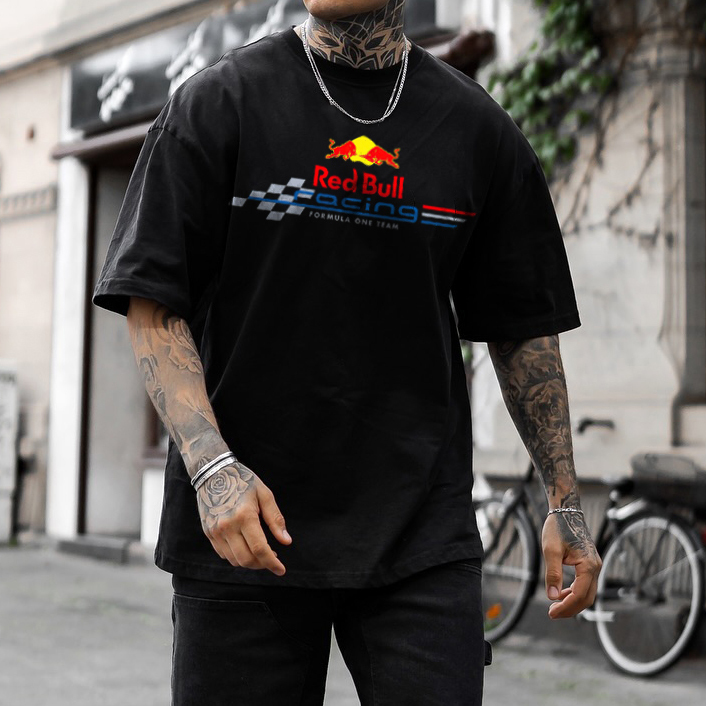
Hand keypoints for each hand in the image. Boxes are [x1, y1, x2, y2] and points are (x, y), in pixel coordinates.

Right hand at [196, 461, 291, 575]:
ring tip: (260, 552)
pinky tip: (245, 547)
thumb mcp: (264, 494)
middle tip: (272, 558)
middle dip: (262, 565)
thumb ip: (275, 519)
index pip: (259, 549)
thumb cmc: (243, 480)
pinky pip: (223, 554)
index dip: (272, 563)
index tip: (281, 570)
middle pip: (246, 559)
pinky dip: (236, 556)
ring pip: (234, 560)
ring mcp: (215, 531)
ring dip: (249, 562)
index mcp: (244, 516)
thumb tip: (286, 541)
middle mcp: (227, 526)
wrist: (213, 472)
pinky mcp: (208, 533)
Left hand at [541, 511, 601, 618]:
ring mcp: (595, 565)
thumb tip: (552, 596)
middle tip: (552, 613)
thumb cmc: (557, 528)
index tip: (551, 613)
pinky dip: (575, 592)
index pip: (580, 595)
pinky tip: (561, 593)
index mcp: (588, 565)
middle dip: (570, 608)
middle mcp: (596, 567)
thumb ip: (553, 574)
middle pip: (587, 598)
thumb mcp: (550, 550)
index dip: (566, 607)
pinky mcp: (590, 563)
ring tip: (555, 605)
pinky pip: (586, 584)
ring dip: (573, 602)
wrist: (566, 511)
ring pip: (588, 593)